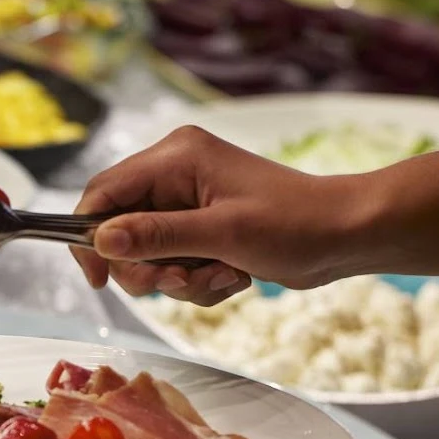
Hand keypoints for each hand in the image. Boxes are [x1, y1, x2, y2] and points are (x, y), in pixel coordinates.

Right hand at [72, 125, 360, 305]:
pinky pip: (172, 262)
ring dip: (178, 278)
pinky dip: (196, 279)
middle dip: (147, 266)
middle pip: (120, 229)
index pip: (103, 192)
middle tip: (179, 281)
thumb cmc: (296, 224)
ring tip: (220, 277)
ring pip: (146, 253)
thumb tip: (101, 240)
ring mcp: (187, 201)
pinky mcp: (200, 226)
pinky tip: (232, 276)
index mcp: (175, 157)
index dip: (89, 236)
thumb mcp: (222, 233)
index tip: (98, 278)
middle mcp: (174, 173)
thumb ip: (157, 235)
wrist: (349, 235)